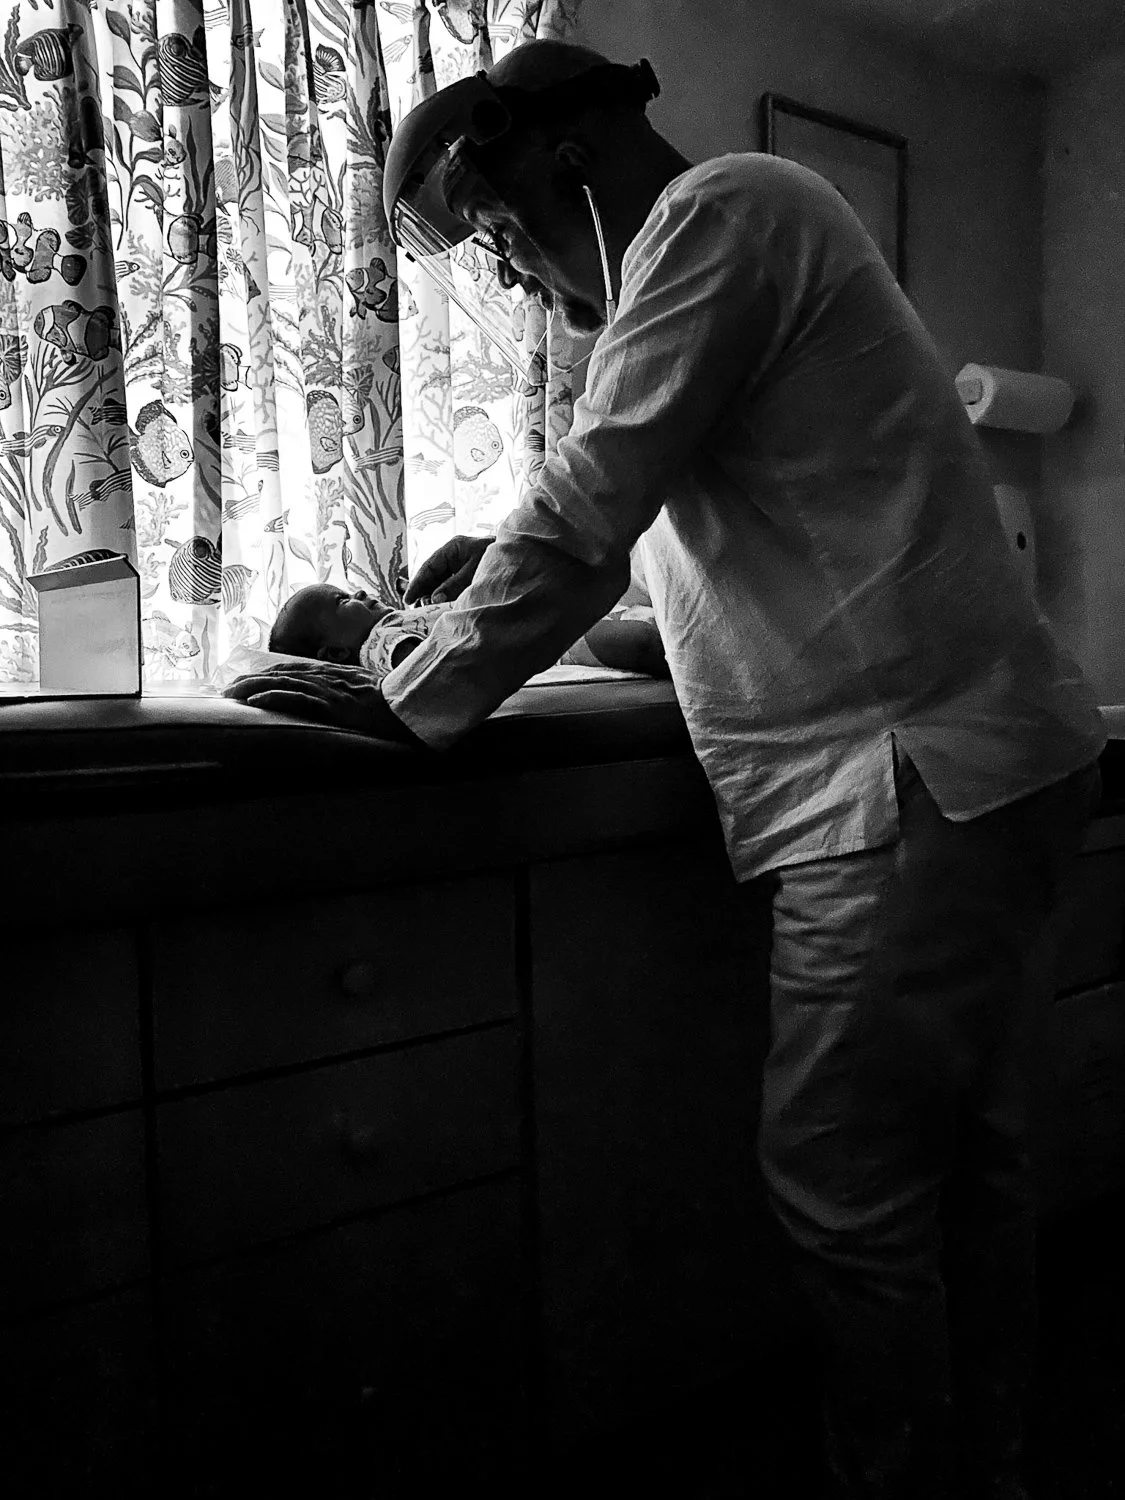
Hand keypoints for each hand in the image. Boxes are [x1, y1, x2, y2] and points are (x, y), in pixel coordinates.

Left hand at [223, 661, 421, 741]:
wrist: (414, 709)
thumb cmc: (395, 704)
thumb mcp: (368, 693)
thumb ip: (348, 692)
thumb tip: (334, 701)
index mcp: (336, 674)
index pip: (294, 669)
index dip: (268, 674)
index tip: (248, 681)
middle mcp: (329, 677)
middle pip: (282, 673)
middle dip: (252, 680)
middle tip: (227, 689)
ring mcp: (330, 691)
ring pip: (284, 683)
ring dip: (254, 688)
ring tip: (232, 694)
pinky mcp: (334, 706)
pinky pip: (298, 699)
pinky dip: (274, 698)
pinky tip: (256, 702)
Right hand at [404, 534, 492, 604]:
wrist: (524, 559)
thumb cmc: (499, 560)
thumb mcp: (474, 572)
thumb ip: (454, 585)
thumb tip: (434, 599)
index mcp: (453, 548)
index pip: (429, 567)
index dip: (417, 584)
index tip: (408, 600)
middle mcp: (454, 557)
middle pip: (432, 576)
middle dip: (424, 593)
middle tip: (418, 611)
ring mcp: (461, 567)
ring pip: (440, 584)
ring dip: (434, 598)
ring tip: (428, 612)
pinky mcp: (468, 578)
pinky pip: (451, 589)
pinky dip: (445, 599)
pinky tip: (442, 610)